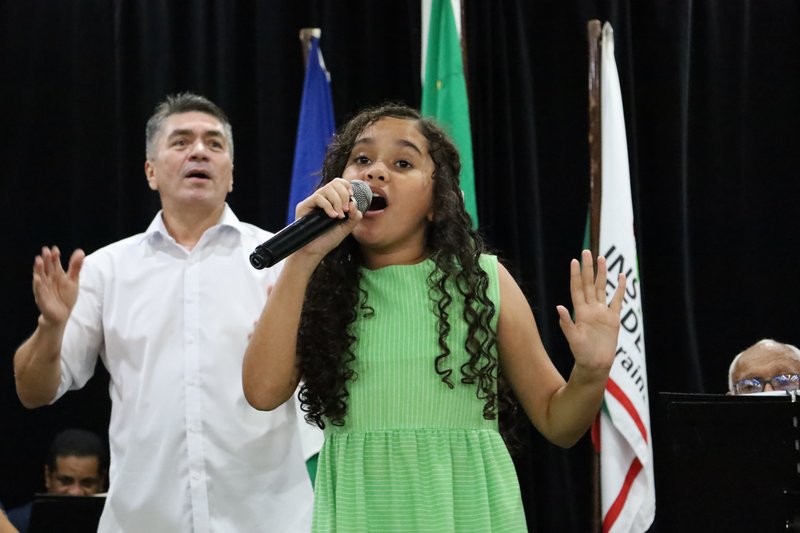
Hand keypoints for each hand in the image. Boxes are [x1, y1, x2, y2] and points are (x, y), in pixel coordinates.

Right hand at [32, 246, 84, 327]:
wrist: (61, 315)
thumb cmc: (66, 296)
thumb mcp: (73, 280)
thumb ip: (75, 267)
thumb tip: (80, 251)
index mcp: (56, 275)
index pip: (54, 263)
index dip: (55, 256)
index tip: (55, 249)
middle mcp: (48, 280)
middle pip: (46, 268)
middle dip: (46, 260)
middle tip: (45, 250)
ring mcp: (44, 289)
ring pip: (40, 277)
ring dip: (39, 269)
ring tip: (38, 260)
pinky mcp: (42, 299)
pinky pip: (39, 291)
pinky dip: (37, 285)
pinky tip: (36, 278)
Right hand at [292, 178, 361, 259]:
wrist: (315, 250)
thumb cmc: (329, 239)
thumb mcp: (346, 227)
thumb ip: (354, 216)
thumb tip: (353, 202)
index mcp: (332, 200)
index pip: (339, 183)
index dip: (347, 186)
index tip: (351, 197)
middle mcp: (322, 198)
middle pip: (335, 183)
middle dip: (344, 196)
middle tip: (345, 211)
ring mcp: (313, 201)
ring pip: (327, 189)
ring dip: (337, 202)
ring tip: (339, 216)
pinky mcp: (304, 206)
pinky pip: (318, 197)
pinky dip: (328, 206)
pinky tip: (332, 216)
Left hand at [556, 250, 625, 370]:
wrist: (595, 365)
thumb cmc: (581, 354)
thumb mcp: (573, 339)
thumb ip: (566, 324)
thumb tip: (559, 307)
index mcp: (580, 312)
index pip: (577, 289)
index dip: (575, 275)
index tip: (574, 261)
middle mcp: (590, 309)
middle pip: (588, 284)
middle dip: (588, 268)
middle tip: (587, 252)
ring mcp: (602, 313)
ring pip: (602, 288)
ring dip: (602, 274)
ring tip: (602, 258)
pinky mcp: (613, 319)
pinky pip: (617, 300)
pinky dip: (620, 289)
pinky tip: (621, 276)